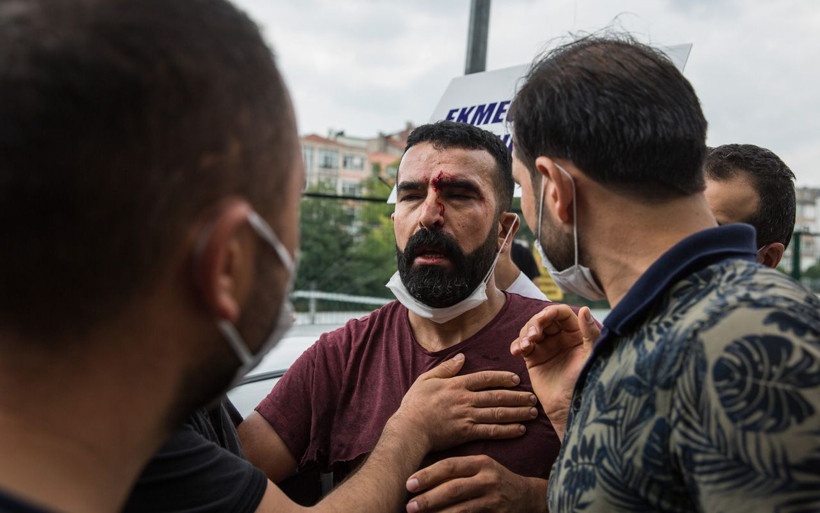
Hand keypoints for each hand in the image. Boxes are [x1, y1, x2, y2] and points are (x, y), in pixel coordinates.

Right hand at [390, 354, 538, 452]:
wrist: (409, 429)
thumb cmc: (415, 405)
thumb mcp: (427, 379)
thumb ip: (446, 368)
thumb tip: (462, 357)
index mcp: (457, 384)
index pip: (485, 378)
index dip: (503, 378)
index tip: (517, 380)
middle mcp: (465, 399)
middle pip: (497, 396)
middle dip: (518, 396)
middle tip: (533, 397)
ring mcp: (467, 416)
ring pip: (498, 413)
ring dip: (518, 412)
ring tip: (533, 412)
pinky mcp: (467, 433)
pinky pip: (491, 431)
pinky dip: (507, 430)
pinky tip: (520, 429)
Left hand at [405, 455, 547, 512]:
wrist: (527, 496)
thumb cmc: (494, 479)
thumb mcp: (480, 468)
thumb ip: (457, 470)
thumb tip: (422, 476)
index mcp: (480, 462)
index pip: (450, 466)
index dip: (428, 475)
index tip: (409, 483)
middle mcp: (487, 478)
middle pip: (453, 488)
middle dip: (429, 498)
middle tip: (409, 505)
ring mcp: (493, 499)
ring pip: (461, 508)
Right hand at [509, 305, 598, 439]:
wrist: (570, 408)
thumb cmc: (586, 382)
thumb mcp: (590, 356)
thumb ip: (590, 332)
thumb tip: (585, 309)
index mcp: (576, 333)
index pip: (561, 313)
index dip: (551, 312)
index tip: (544, 318)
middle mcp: (560, 338)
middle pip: (543, 319)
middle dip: (535, 324)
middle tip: (533, 335)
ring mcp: (546, 347)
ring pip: (530, 330)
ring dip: (524, 334)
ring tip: (526, 346)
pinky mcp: (533, 358)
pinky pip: (521, 345)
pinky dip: (516, 345)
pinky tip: (517, 351)